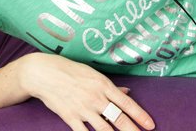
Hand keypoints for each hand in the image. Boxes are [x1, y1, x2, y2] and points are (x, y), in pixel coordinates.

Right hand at [18, 53, 154, 130]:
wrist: (44, 73)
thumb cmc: (70, 71)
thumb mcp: (93, 74)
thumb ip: (110, 86)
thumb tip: (127, 92)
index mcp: (103, 85)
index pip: (126, 103)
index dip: (140, 115)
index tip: (150, 125)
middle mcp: (96, 98)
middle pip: (119, 118)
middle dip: (132, 130)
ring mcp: (83, 109)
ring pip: (104, 130)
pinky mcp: (70, 118)